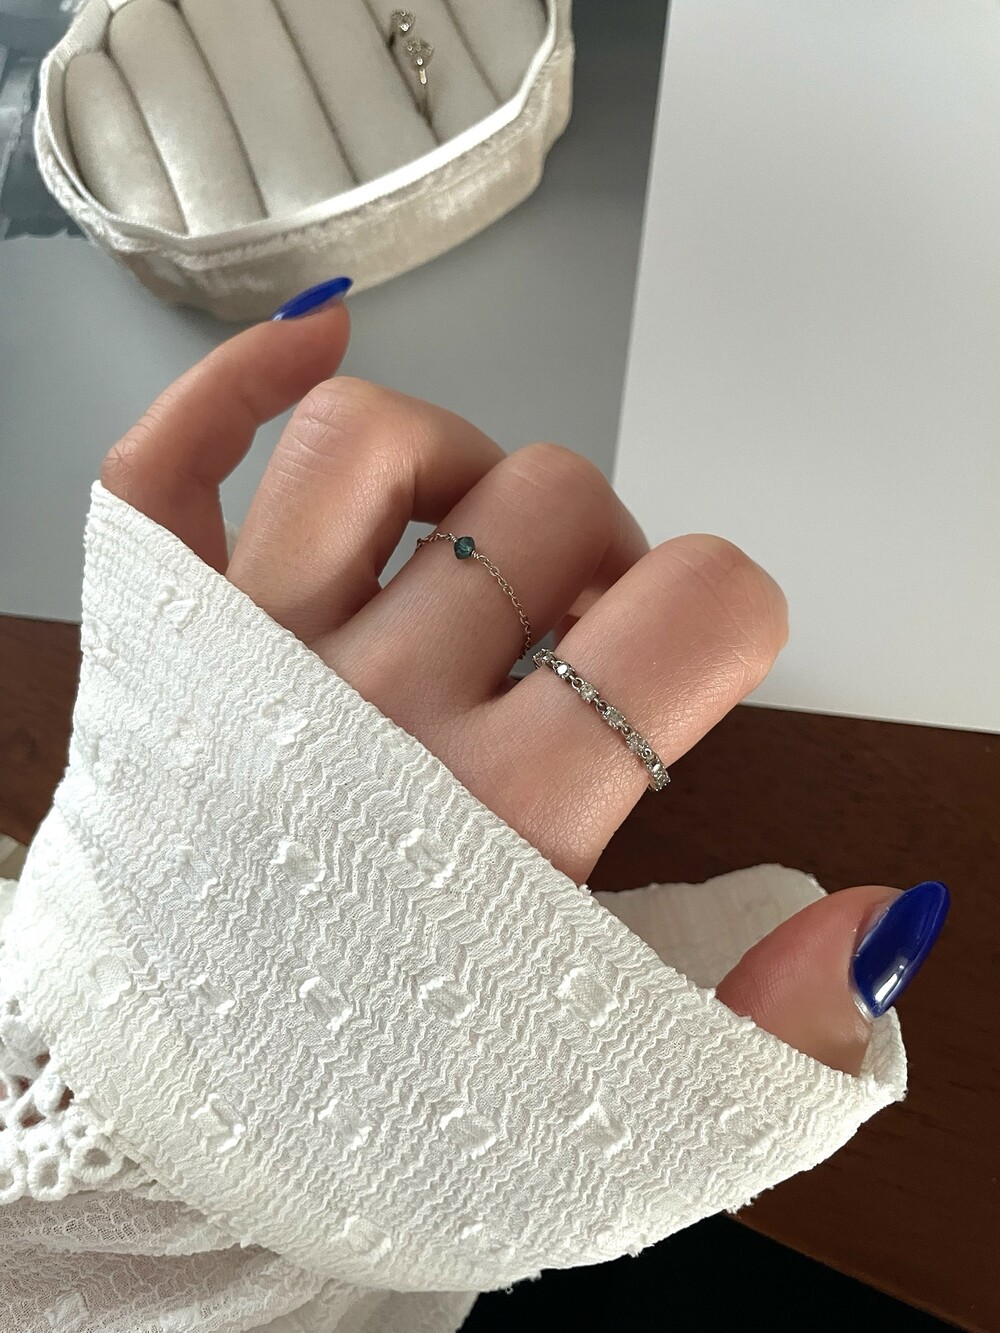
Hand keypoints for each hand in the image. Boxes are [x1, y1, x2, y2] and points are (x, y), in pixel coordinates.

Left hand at [100, 290, 941, 1075]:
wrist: (176, 1130)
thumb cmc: (379, 1106)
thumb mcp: (623, 1110)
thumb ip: (773, 1027)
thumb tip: (883, 918)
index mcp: (511, 821)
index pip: (698, 602)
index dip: (730, 611)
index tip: (690, 655)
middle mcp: (372, 722)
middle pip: (555, 502)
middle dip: (602, 557)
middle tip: (572, 638)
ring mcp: (243, 668)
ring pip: (377, 446)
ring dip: (462, 468)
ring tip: (468, 550)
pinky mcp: (150, 647)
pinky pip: (167, 467)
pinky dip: (238, 382)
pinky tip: (316, 343)